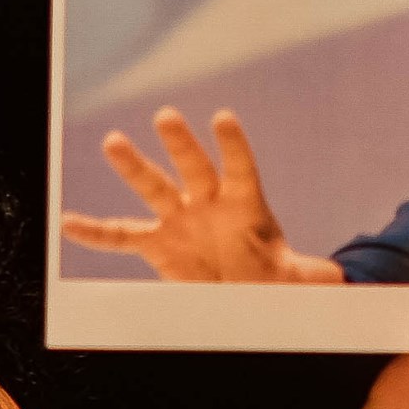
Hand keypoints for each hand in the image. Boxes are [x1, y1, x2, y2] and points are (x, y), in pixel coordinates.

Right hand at [59, 108, 345, 282]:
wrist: (244, 292)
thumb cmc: (272, 278)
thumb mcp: (297, 281)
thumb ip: (312, 277)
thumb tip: (339, 281)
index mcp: (246, 203)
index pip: (241, 168)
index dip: (233, 146)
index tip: (223, 119)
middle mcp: (209, 202)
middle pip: (193, 167)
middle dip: (181, 144)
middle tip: (167, 117)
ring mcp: (179, 218)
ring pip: (154, 186)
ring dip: (133, 166)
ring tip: (114, 141)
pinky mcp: (157, 242)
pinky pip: (122, 235)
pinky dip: (96, 231)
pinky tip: (70, 223)